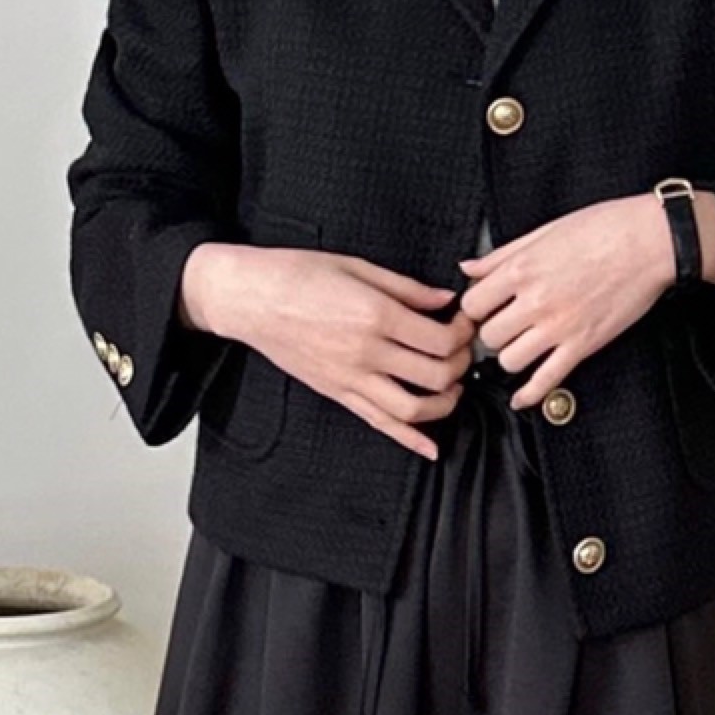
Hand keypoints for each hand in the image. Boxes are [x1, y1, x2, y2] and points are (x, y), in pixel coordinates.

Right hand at [182, 243, 474, 459]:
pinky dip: (409, 440)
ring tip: (451, 388)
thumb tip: (443, 299)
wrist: (250, 298)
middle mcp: (366, 352)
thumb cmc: (297, 273)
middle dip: (459, 366)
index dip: (463, 333)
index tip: (464, 323)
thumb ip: (406, 287)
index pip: (440, 339)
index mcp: (376, 315)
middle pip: (435, 376)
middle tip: (461, 353)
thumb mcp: (357, 266)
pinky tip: (430, 448)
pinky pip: (379, 423)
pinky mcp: (337, 393)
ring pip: (413, 409)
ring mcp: (351, 378)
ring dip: (444, 404)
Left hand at [457, 190, 714, 409]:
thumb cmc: (604, 227)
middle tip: (505, 326)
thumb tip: (468, 268)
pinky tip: (521, 398)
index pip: (472, 304)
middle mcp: (536, 300)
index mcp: (522, 269)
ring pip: (509, 361)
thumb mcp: (545, 231)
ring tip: (521, 346)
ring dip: (511, 357)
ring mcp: (559, 326)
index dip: (476, 308)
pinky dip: (529, 394)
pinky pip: (546, 381)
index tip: (485, 308)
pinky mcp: (582, 345)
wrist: (650, 241)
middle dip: (493, 333)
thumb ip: (502, 254)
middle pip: (489, 336)